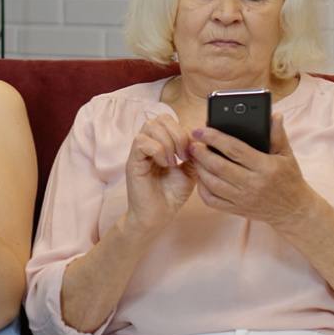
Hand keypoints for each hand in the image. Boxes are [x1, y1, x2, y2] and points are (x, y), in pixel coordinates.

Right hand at [123, 114, 195, 233]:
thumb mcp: (190, 171)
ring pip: (150, 126)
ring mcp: (140, 152)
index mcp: (162, 143)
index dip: (185, 131)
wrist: (159, 216)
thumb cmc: (171, 195)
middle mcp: (149, 143)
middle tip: (184, 155)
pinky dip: (157, 150)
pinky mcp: (133, 161)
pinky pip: (142, 142)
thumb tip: (200, 139)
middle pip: (161, 118)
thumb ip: (194, 154)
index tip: (193, 151)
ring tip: (174, 161)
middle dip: (177, 134)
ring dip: (168, 142)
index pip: (171, 120)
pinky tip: (165, 164)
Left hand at [188, 115, 316, 227]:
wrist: (293, 210)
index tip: (201, 130)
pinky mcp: (237, 210)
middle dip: (201, 153)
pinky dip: (202, 188)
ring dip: (199, 168)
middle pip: (219, 166)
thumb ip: (278, 134)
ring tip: (194, 156)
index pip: (235, 149)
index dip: (215, 138)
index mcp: (265, 167)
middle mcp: (252, 184)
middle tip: (192, 143)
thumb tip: (275, 115)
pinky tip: (200, 177)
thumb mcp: (287, 155)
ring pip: (212, 183)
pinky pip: (212, 200)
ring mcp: (243, 199)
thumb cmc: (289, 179)